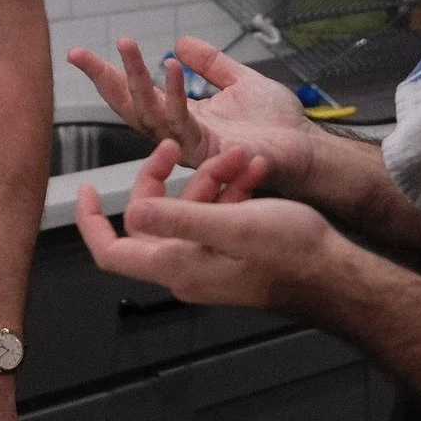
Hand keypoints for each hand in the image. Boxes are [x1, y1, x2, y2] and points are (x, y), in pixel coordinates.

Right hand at [67, 35, 314, 174]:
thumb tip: (180, 42)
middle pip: (131, 108)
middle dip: (105, 80)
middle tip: (79, 53)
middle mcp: (180, 134)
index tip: (81, 54)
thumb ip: (212, 62)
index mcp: (184, 118)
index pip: (138, 96)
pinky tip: (170, 65)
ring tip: (126, 44)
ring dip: (135, 78)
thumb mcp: (241, 80)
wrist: (307, 148)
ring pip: (150, 113)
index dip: (111, 76)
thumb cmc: (279, 124)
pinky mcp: (208, 151)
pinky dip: (175, 92)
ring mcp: (191, 146)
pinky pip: (184, 120)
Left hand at [74, 145, 342, 314]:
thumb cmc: (291, 254)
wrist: (335, 274)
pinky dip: (230, 189)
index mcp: (177, 264)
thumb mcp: (232, 226)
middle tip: (178, 146)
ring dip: (211, 176)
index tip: (85, 189)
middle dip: (166, 176)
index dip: (90, 222)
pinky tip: (252, 170)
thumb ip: (178, 218)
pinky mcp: (232, 251)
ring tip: (242, 156)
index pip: (111, 251)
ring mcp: (210, 259)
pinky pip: (217, 214)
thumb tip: (133, 211)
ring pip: (191, 208)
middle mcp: (186, 266)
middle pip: (153, 215)